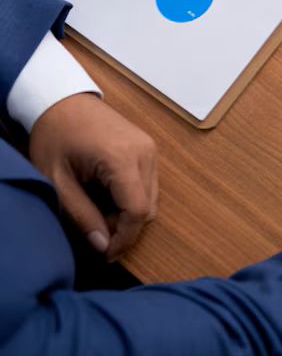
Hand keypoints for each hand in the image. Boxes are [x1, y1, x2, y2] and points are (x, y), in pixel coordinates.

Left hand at [28, 94, 158, 259]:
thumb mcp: (57, 181)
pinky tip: (108, 197)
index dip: (124, 238)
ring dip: (129, 214)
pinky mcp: (149, 147)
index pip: (137, 211)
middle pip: (149, 207)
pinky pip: (150, 184)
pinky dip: (133, 198)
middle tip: (97, 233)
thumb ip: (82, 215)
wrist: (63, 101)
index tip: (106, 255)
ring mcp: (150, 148)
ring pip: (152, 198)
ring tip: (99, 212)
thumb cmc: (55, 137)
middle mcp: (145, 153)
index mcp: (122, 158)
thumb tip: (102, 245)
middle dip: (125, 228)